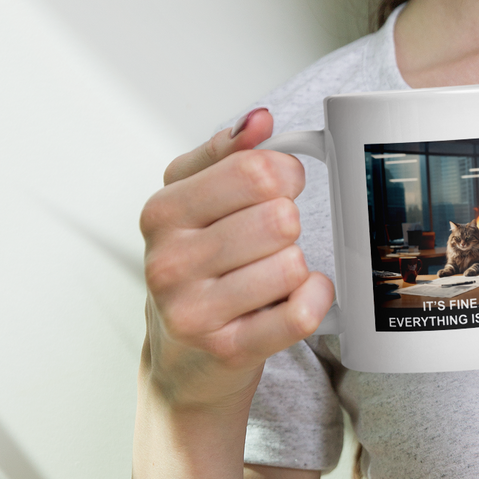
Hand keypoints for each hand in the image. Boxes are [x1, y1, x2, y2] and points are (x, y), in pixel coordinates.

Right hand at [138, 107, 333, 411]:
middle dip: (289, 224)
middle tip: (271, 240)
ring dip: (296, 266)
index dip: (285, 174)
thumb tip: (259, 119)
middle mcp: (170, 261)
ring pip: (292, 263)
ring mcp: (194, 311)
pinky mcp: (228, 350)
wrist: (181, 360)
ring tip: (270, 275)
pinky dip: (314, 298)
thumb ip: (226, 153)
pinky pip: (300, 312)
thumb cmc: (196, 268)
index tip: (281, 187)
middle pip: (279, 217)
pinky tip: (299, 296)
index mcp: (163, 212)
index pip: (254, 170)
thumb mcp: (194, 201)